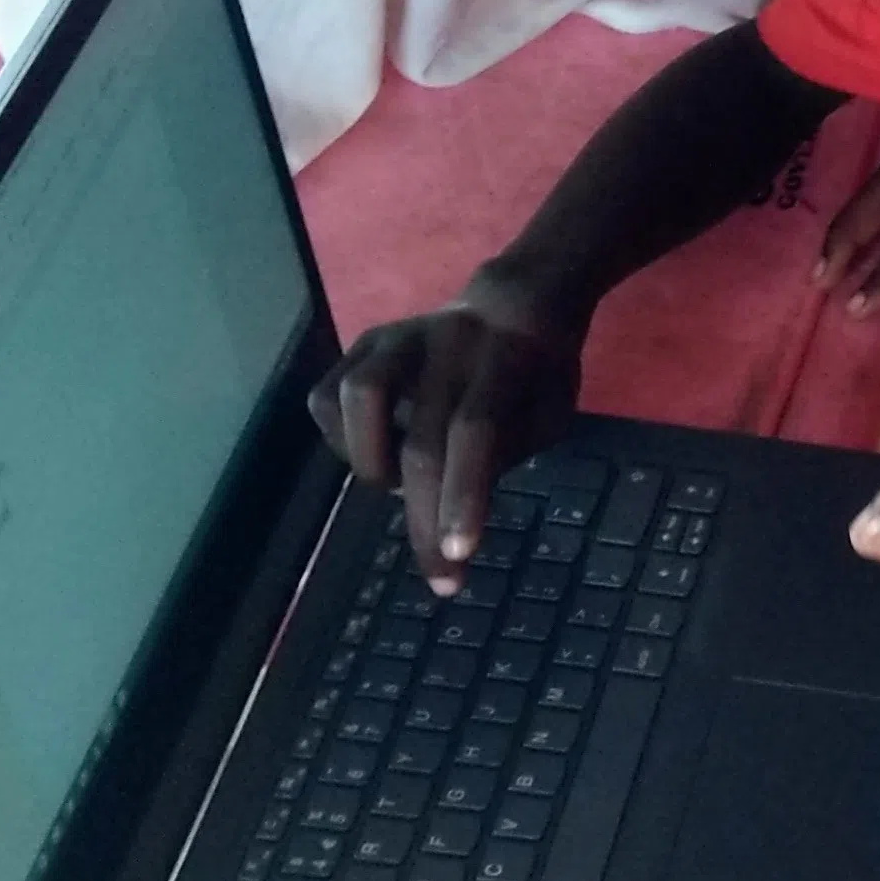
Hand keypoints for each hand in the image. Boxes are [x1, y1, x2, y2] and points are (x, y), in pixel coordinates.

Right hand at [313, 262, 588, 586]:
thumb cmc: (537, 373)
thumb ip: (508, 453)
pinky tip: (374, 453)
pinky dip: (342, 439)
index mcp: (506, 360)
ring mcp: (400, 337)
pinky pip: (329, 395)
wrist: (512, 301)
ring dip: (373, 465)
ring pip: (358, 398)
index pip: (477, 432)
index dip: (463, 496)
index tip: (457, 558)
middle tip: (441, 579)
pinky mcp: (366, 341)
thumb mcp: (550, 413)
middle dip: (425, 521)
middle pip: (422, 440)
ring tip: (400, 485)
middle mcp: (448, 343)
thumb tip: (449, 509)